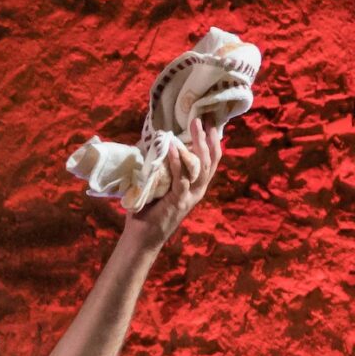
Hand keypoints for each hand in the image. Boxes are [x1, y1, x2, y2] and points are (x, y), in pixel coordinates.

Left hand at [119, 116, 224, 250]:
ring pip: (201, 165)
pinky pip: (180, 178)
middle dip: (209, 137)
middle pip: (211, 159)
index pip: (211, 160)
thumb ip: (161, 167)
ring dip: (197, 143)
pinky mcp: (178, 201)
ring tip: (193, 125)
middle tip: (203, 117)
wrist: (142, 238)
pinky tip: (172, 146)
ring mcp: (190, 195)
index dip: (213, 140)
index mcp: (196, 185)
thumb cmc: (148, 210)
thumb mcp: (158, 184)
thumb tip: (154, 143)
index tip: (209, 121)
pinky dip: (176, 161)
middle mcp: (198, 189)